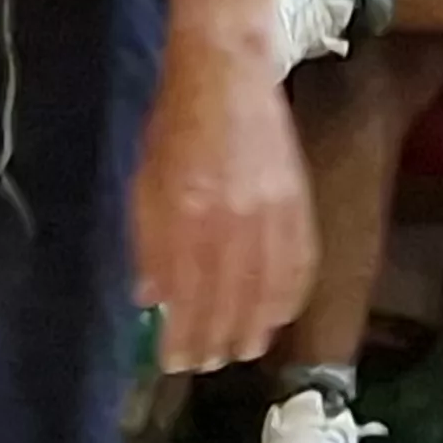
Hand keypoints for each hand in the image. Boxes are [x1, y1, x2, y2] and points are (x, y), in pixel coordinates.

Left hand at [135, 45, 315, 373]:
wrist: (226, 78)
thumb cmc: (173, 130)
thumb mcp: (143, 186)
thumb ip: (147, 245)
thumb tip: (151, 300)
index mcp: (183, 216)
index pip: (185, 296)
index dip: (182, 335)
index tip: (174, 361)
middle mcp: (230, 220)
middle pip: (228, 302)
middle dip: (216, 341)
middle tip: (207, 364)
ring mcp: (271, 214)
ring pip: (267, 291)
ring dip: (255, 329)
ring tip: (241, 351)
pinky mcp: (299, 204)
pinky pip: (299, 265)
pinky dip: (288, 299)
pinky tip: (277, 317)